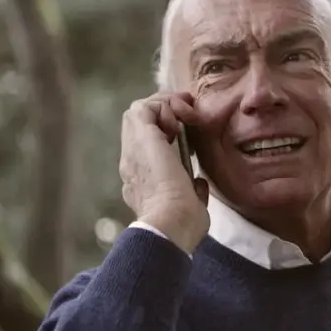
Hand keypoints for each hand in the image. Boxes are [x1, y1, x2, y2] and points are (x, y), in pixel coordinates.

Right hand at [119, 92, 208, 253]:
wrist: (172, 226)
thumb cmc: (183, 225)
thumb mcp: (190, 205)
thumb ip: (192, 190)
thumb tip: (197, 183)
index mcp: (141, 180)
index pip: (146, 147)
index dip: (165, 133)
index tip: (187, 135)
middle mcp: (132, 162)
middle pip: (137, 123)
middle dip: (163, 112)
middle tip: (187, 117)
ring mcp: (133, 150)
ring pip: (137, 111)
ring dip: (163, 106)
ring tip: (184, 116)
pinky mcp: (141, 139)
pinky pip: (144, 107)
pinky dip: (163, 105)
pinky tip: (180, 118)